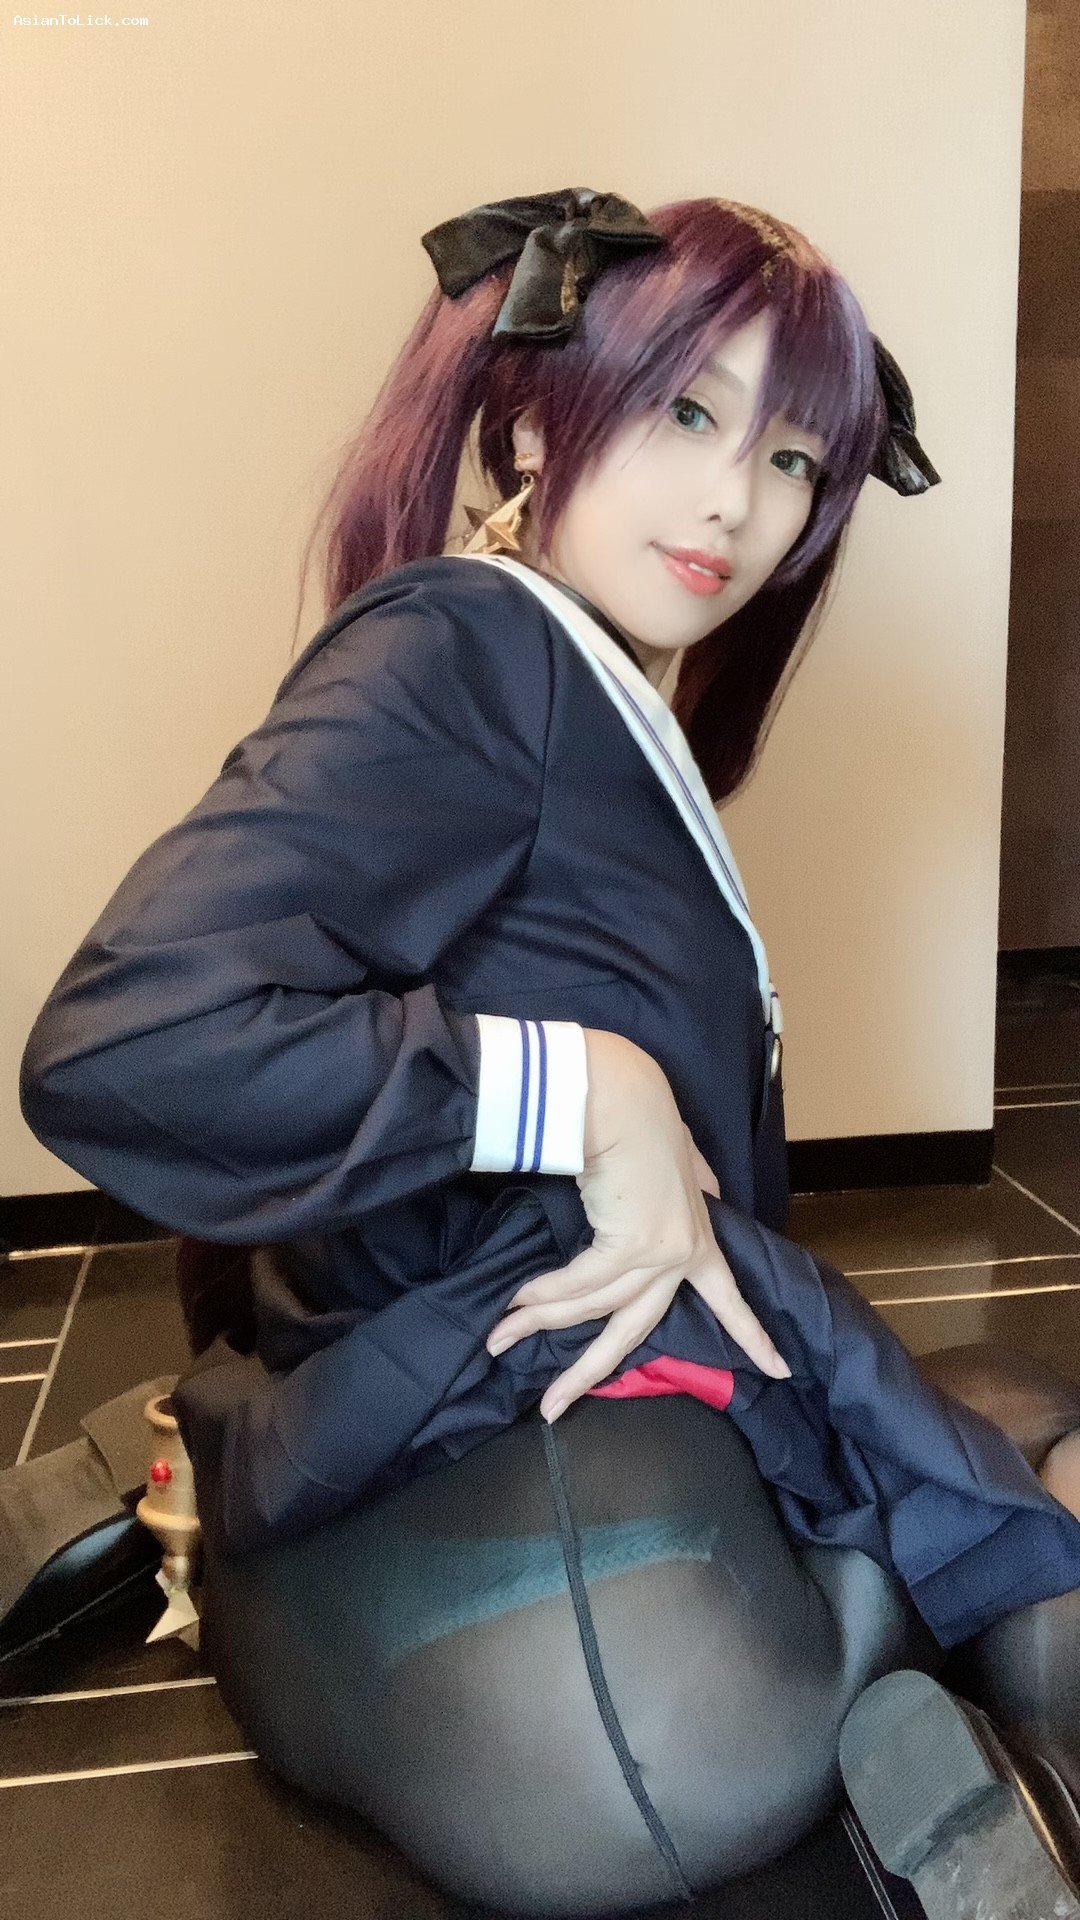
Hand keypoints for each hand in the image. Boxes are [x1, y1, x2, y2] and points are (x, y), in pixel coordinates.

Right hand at [484, 1029, 791, 1420]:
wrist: (621, 1092)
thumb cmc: (641, 1116)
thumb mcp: (678, 1161)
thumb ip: (691, 1185)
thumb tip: (705, 1192)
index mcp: (700, 1235)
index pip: (729, 1296)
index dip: (751, 1334)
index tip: (780, 1371)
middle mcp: (685, 1251)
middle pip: (636, 1329)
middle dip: (587, 1371)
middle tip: (551, 1407)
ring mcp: (661, 1253)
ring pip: (593, 1310)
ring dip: (538, 1322)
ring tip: (500, 1337)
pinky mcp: (631, 1246)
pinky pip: (579, 1286)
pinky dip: (543, 1296)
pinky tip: (515, 1303)